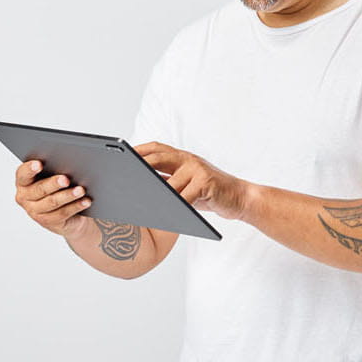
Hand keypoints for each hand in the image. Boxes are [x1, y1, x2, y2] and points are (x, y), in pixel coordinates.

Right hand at [13, 159, 95, 238]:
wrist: (62, 212)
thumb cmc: (55, 188)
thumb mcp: (50, 177)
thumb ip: (52, 171)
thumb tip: (67, 164)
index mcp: (23, 182)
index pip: (23, 174)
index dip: (30, 169)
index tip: (39, 164)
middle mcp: (24, 197)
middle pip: (40, 189)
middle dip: (54, 184)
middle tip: (66, 179)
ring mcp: (34, 212)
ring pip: (52, 202)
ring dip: (68, 196)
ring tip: (80, 190)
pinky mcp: (47, 222)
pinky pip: (62, 213)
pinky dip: (75, 206)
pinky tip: (85, 201)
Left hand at [133, 142, 251, 221]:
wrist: (240, 198)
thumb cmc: (209, 194)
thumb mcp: (186, 186)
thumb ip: (167, 182)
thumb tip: (139, 187)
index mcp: (181, 158)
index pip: (156, 148)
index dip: (138, 150)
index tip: (121, 155)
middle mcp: (189, 159)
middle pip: (159, 157)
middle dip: (140, 164)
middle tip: (123, 174)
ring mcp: (198, 169)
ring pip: (171, 182)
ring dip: (157, 194)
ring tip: (139, 201)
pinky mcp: (207, 181)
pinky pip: (187, 195)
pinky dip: (176, 204)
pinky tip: (167, 212)